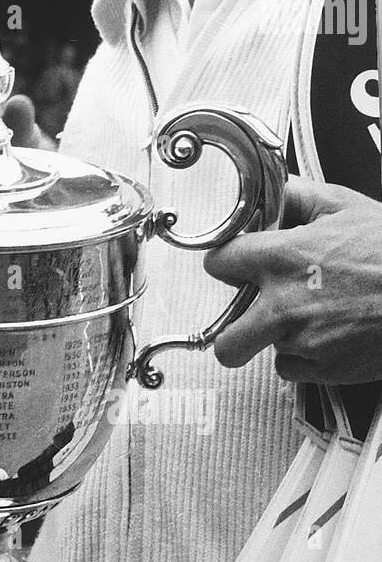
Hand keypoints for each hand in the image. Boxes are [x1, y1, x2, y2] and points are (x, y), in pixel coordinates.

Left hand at [204, 177, 381, 383]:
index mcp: (281, 259)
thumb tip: (270, 191)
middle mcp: (285, 305)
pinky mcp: (326, 370)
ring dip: (278, 337)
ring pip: (265, 351)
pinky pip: (294, 370)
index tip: (237, 268)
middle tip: (250, 316)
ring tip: (308, 318)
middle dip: (233, 329)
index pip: (217, 265)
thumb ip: (296, 197)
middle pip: (225, 339)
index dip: (228, 264)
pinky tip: (326, 335)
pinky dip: (305, 358)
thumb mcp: (344, 206)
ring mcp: (304, 343)